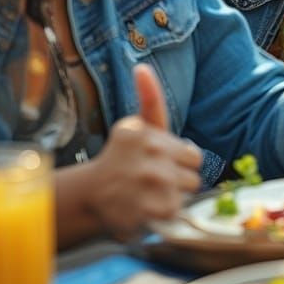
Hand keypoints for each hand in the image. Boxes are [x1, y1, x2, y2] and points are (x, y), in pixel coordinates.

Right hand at [85, 64, 202, 239]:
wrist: (89, 197)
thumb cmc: (121, 159)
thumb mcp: (136, 125)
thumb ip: (149, 97)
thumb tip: (142, 67)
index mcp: (149, 136)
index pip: (193, 155)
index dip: (179, 162)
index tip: (160, 164)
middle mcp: (151, 159)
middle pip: (193, 178)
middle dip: (178, 181)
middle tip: (152, 183)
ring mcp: (151, 188)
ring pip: (186, 196)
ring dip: (171, 199)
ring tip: (148, 196)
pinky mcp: (150, 213)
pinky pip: (177, 214)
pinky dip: (165, 216)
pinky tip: (146, 210)